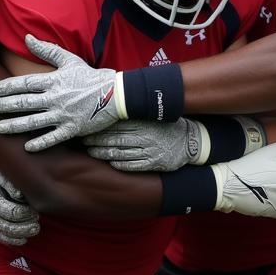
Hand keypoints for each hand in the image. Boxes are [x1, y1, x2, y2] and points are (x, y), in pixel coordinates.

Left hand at [0, 34, 122, 150]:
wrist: (116, 93)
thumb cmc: (90, 76)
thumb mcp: (69, 59)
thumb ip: (46, 49)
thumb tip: (27, 37)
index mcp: (53, 80)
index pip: (24, 83)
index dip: (6, 87)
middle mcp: (56, 98)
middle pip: (24, 103)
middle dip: (4, 106)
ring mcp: (64, 114)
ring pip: (34, 121)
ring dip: (15, 125)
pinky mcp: (73, 128)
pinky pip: (54, 137)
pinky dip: (40, 142)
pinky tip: (27, 147)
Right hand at [0, 160, 39, 245]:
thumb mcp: (2, 177)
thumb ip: (11, 185)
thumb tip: (19, 195)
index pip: (9, 211)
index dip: (24, 213)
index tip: (34, 211)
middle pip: (8, 226)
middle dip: (25, 225)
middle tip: (37, 220)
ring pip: (6, 235)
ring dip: (22, 234)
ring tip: (35, 229)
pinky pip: (3, 240)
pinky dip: (14, 241)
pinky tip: (25, 238)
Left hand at [84, 118, 203, 171]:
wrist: (190, 141)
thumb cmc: (167, 127)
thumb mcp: (152, 117)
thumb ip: (135, 115)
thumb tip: (113, 108)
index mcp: (144, 124)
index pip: (117, 127)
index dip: (100, 130)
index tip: (87, 130)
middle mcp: (145, 138)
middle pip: (116, 140)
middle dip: (97, 142)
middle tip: (84, 142)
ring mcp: (150, 152)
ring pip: (121, 154)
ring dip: (104, 154)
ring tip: (92, 152)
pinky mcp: (154, 164)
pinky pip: (133, 166)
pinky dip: (120, 164)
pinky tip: (110, 162)